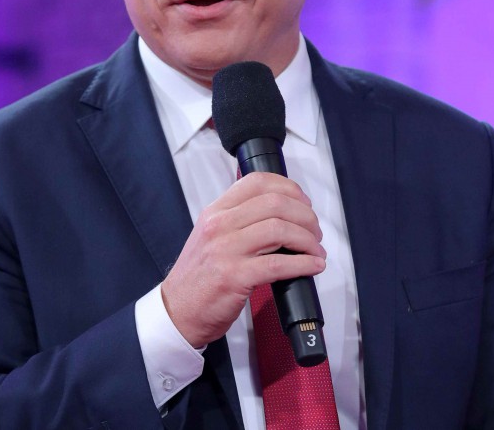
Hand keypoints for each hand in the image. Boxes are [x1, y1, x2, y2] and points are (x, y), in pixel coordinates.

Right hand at [160, 172, 326, 347]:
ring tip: (315, 250)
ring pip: (280, 229)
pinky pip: (279, 264)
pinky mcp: (234, 276)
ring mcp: (226, 250)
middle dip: (306, 216)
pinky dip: (304, 264)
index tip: (303, 202)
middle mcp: (219, 225)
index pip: (257, 182)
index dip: (289, 188)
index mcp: (215, 212)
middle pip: (275, 204)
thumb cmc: (199, 277)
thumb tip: (282, 214)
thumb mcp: (211, 236)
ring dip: (307, 240)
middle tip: (314, 231)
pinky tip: (313, 266)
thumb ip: (239, 220)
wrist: (177, 311)